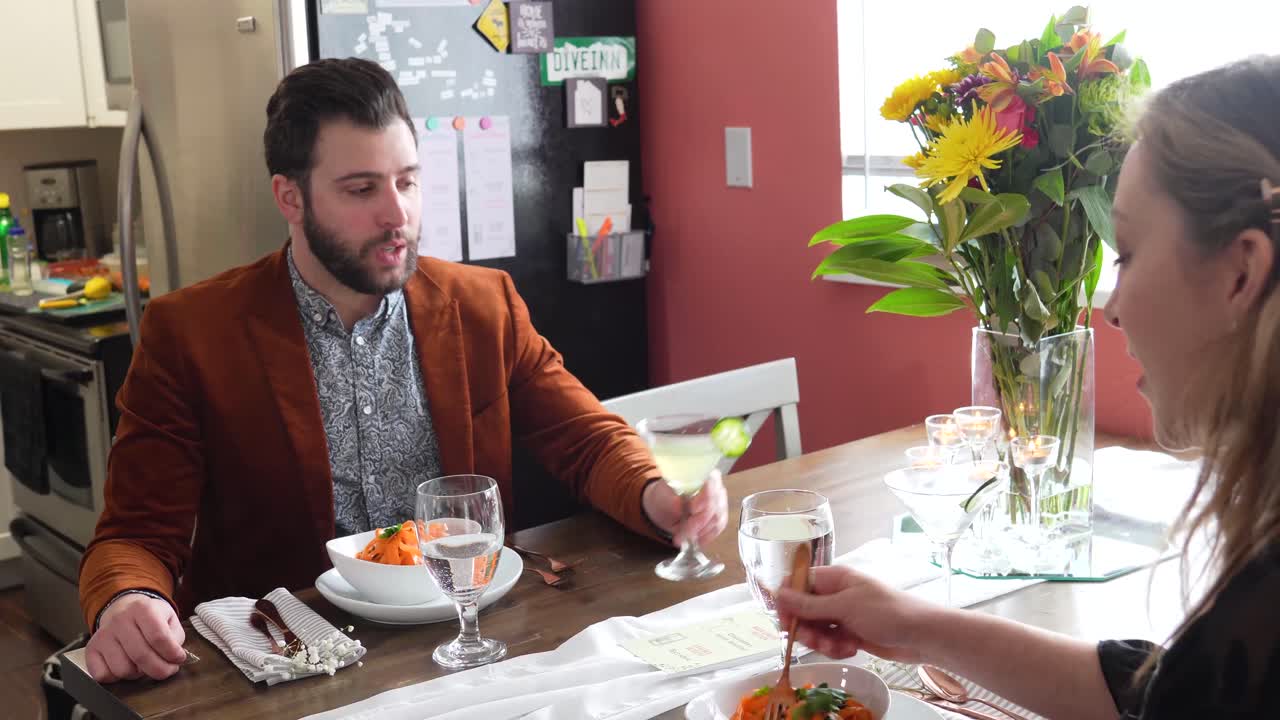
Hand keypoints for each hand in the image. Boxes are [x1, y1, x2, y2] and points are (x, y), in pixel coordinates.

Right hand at [86, 593, 186, 682]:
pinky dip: (117, 678)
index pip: (159, 637)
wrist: (124, 610)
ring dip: (138, 674)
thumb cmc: (150, 619)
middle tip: (167, 670)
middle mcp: (120, 620)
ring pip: (123, 669)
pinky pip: (103, 675)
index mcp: (143, 608)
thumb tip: (172, 659)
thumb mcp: (169, 620)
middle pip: (141, 656)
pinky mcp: (91, 649)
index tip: (179, 659)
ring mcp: (103, 635)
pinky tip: (126, 666)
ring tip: (143, 664)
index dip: (172, 654)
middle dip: (160, 670)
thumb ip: (174, 638)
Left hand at [641, 470, 728, 546]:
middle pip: (715, 507)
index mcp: (702, 474)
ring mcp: (720, 502)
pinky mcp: (720, 516)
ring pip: (718, 520)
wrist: (663, 508)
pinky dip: (706, 536)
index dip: (704, 499)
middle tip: (681, 533)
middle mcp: (715, 486)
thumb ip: (674, 499)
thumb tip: (680, 506)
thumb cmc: (663, 497)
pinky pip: (719, 528)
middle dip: (697, 524)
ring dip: (700, 532)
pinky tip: (696, 540)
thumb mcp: (663, 496)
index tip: (692, 509)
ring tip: (683, 537)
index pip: (712, 485)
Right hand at [775, 565, 940, 663]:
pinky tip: (852, 649)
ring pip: (816, 629)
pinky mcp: (851, 634)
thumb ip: (810, 604)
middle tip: (816, 640)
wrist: (922, 636)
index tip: (785, 622)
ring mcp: (843, 615)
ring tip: (840, 647)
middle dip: (807, 628)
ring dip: (823, 642)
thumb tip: (778, 593)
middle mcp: (835, 594)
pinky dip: (837, 649)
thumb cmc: (887, 612)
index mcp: (834, 578)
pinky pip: (831, 642)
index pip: (797, 584)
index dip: (787, 602)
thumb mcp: (845, 607)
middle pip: (803, 610)